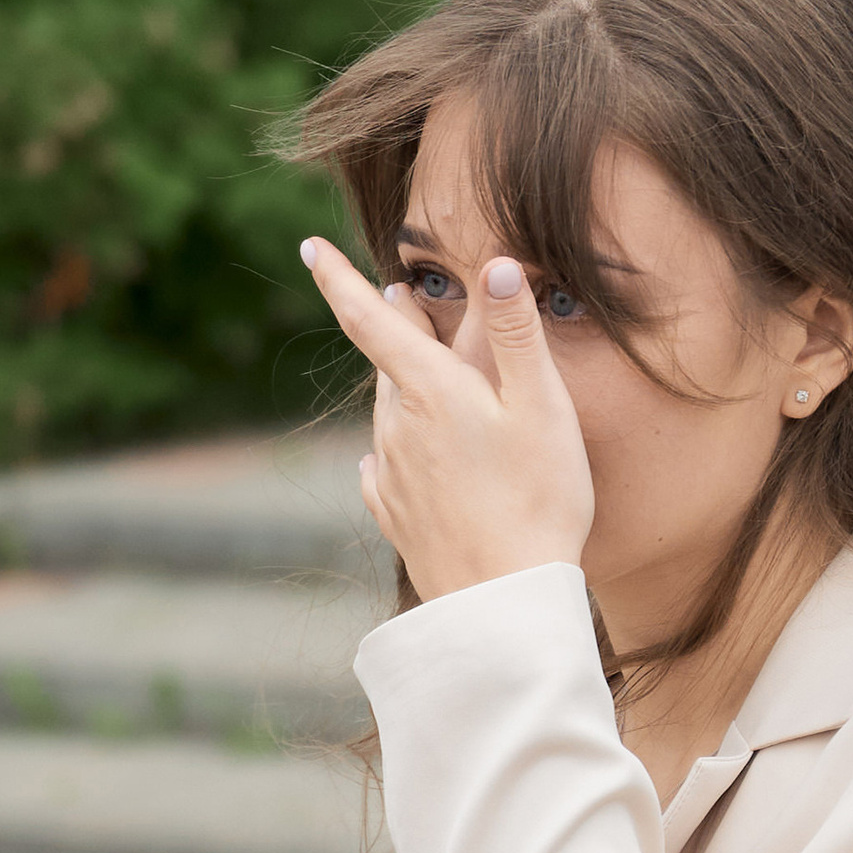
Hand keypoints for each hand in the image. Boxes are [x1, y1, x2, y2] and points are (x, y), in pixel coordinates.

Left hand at [299, 233, 591, 599]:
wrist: (503, 605)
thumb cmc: (538, 501)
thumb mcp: (544, 409)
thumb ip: (518, 335)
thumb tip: (498, 265)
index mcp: (431, 391)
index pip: (371, 321)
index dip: (338, 280)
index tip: (309, 247)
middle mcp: (399, 428)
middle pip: (386, 362)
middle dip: (389, 324)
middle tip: (396, 294)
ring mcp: (394, 475)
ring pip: (387, 411)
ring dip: (397, 382)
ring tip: (412, 367)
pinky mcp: (398, 517)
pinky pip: (384, 467)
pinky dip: (392, 446)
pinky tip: (386, 456)